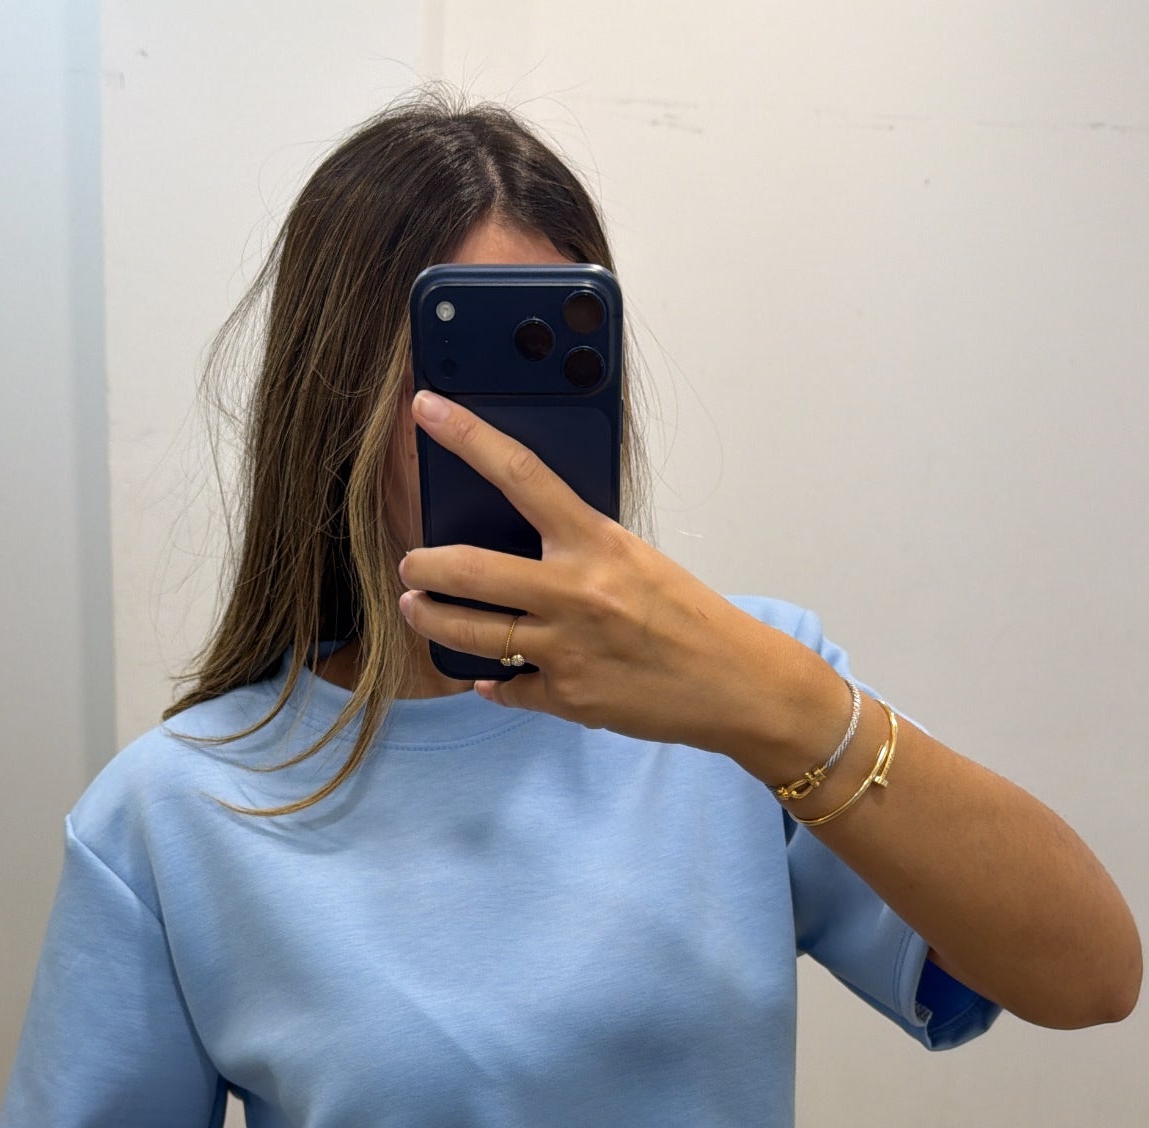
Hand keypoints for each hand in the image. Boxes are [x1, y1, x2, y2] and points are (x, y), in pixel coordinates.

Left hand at [397, 390, 823, 774]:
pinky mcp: (568, 698)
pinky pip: (510, 688)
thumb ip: (581, 551)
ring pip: (474, 635)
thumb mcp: (637, 561)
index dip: (468, 437)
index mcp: (597, 543)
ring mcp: (568, 649)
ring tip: (418, 610)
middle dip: (425, 566)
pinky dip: (496, 684)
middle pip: (471, 570)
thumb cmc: (691, 618)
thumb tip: (528, 545)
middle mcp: (576, 593)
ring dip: (433, 621)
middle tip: (412, 564)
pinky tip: (489, 679)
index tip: (428, 409)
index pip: (522, 475)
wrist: (736, 684)